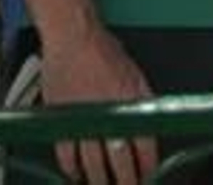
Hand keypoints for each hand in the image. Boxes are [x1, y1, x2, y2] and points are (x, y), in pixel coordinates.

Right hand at [41, 27, 157, 184]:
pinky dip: (71, 168)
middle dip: (126, 179)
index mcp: (130, 105)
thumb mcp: (135, 76)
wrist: (73, 40)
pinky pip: (66, 153)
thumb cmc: (104, 52)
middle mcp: (107, 116)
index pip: (144, 145)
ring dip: (99, 179)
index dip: (148, 165)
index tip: (149, 176)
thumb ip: (142, 102)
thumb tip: (150, 121)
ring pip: (92, 163)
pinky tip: (76, 175)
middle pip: (119, 160)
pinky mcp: (61, 120)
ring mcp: (83, 121)